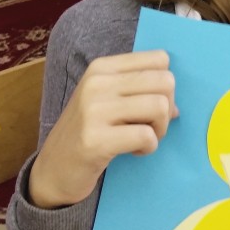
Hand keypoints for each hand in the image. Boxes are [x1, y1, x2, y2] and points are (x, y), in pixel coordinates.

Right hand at [29, 50, 176, 208]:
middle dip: (167, 108)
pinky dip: (148, 147)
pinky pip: (146, 135)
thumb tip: (176, 106)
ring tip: (142, 139)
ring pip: (160, 106)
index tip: (149, 104)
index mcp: (102, 67)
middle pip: (165, 82)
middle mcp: (97, 82)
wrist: (53, 170)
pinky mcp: (96, 140)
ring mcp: (94, 110)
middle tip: (149, 126)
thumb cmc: (88, 133)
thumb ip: (140, 93)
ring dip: (160, 129)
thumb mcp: (107, 101)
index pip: (159, 59)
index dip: (164, 85)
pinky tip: (133, 152)